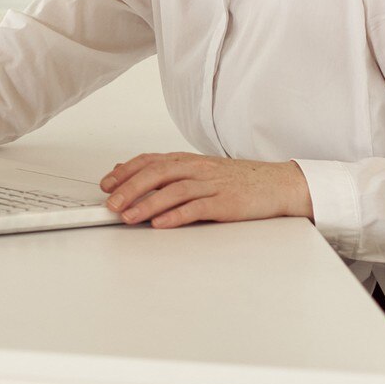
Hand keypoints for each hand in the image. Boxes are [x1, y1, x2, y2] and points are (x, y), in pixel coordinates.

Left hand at [99, 152, 311, 228]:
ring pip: (174, 190)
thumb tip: (128, 173)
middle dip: (130, 188)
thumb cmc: (236, 180)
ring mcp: (212, 185)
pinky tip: (161, 223)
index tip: (106, 184)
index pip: (150, 161)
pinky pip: (197, 208)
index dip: (125, 172)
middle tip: (112, 203)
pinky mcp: (226, 203)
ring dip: (147, 203)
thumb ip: (167, 172)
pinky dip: (176, 216)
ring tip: (129, 216)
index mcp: (188, 160)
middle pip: (157, 173)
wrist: (277, 184)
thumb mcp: (198, 171)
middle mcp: (197, 169)